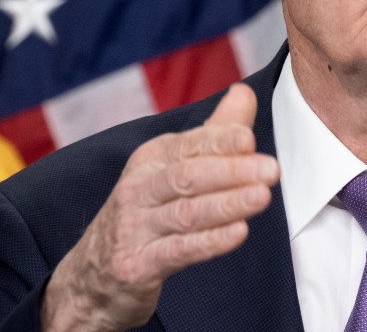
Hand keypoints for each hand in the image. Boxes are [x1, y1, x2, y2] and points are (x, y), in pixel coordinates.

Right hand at [40, 83, 278, 331]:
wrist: (96, 273)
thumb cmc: (148, 210)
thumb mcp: (174, 167)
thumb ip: (214, 132)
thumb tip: (244, 92)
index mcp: (152, 158)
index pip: (189, 145)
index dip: (220, 140)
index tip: (250, 138)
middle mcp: (140, 188)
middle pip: (188, 175)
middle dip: (232, 171)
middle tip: (270, 170)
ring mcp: (136, 227)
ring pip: (186, 212)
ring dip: (227, 204)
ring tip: (262, 197)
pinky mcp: (138, 264)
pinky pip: (178, 250)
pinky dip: (210, 242)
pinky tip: (238, 233)